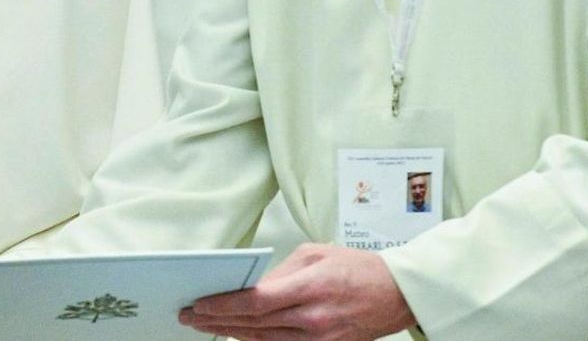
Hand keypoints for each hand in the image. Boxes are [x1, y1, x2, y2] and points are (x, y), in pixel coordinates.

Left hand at [178, 243, 415, 339]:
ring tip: (205, 326)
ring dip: (231, 333)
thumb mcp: (315, 254)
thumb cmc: (358, 268)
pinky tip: (238, 335)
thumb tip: (252, 284)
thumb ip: (279, 271)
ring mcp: (319, 339)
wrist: (396, 294)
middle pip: (254, 324)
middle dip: (217, 321)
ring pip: (263, 340)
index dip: (223, 306)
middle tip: (190, 317)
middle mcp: (313, 319)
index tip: (200, 304)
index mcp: (310, 288)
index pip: (256, 301)